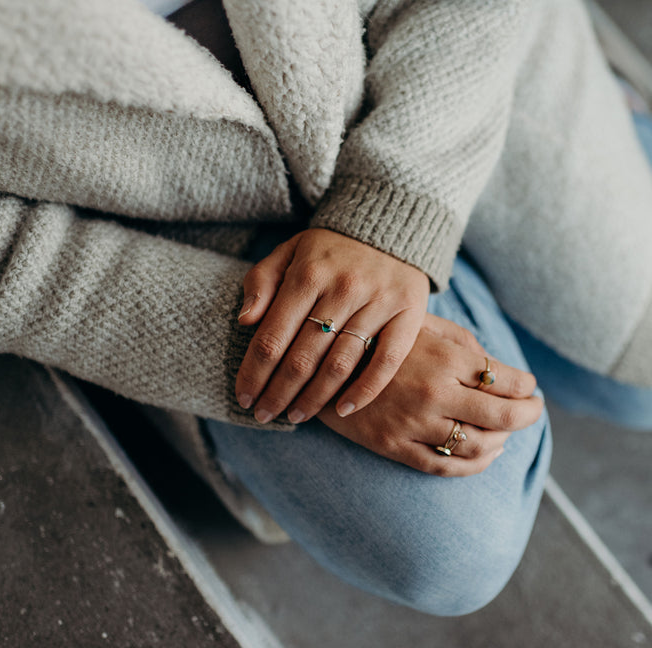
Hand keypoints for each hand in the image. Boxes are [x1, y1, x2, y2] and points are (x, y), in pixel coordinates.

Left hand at [235, 228, 429, 423]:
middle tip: (265, 416)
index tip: (244, 398)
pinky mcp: (408, 316)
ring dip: (314, 399)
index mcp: (308, 274)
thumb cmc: (332, 248)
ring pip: (340, 364)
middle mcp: (343, 290)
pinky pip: (386, 362)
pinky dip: (365, 390)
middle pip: (302, 357)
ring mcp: (378, 304)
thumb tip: (245, 321)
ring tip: (296, 417)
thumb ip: (262, 282)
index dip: (254, 373)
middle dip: (278, 393)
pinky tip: (344, 410)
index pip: (272, 337)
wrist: (393, 225)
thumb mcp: (290, 250)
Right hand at [318, 314, 544, 476]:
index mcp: (445, 357)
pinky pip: (445, 467)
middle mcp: (435, 393)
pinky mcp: (395, 447)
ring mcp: (415, 424)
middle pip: (503, 417)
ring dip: (503, 442)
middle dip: (527, 416)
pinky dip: (474, 466)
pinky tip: (485, 456)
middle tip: (534, 411)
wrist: (315, 360)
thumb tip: (496, 366)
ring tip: (507, 433)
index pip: (508, 380)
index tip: (532, 387)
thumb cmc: (374, 335)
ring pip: (478, 446)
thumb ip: (462, 342)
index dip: (528, 387)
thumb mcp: (419, 323)